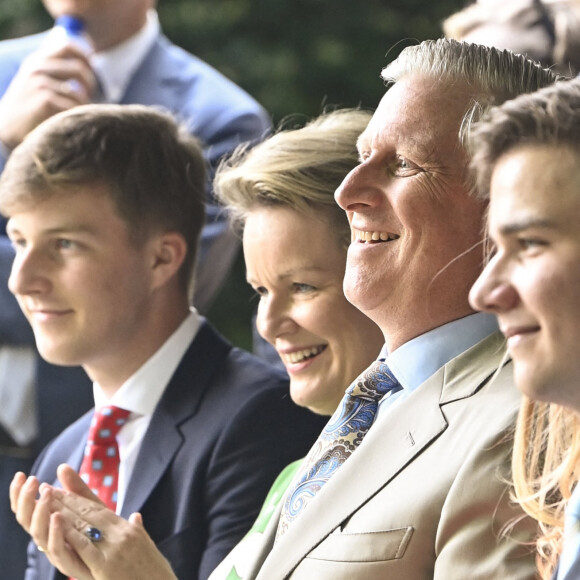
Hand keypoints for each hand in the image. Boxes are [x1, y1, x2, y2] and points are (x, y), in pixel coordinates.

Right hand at [0, 42, 95, 148]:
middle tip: (88, 96)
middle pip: (79, 68)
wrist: (6, 129)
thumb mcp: (36, 82)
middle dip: (90, 85)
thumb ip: (55, 71)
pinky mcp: (45, 100)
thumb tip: (85, 62)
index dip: (85, 56)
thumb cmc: (27, 108)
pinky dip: (75, 116)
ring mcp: (40, 83)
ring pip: (79, 94)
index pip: (67, 46)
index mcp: (37, 61)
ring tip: (74, 114)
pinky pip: (74, 107)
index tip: (92, 67)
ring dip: (83, 107)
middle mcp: (38, 69)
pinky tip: (67, 121)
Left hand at [51, 465, 176, 579]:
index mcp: (129, 529)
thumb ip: (138, 529)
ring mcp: (116, 548)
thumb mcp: (148, 546)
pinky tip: (58, 525)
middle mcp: (122, 534)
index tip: (63, 488)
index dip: (79, 497)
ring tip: (46, 502)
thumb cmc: (156, 573)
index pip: (100, 508)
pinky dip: (70, 535)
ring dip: (63, 513)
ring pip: (84, 526)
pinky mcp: (107, 566)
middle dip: (67, 500)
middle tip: (48, 489)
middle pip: (89, 513)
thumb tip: (135, 515)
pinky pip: (85, 547)